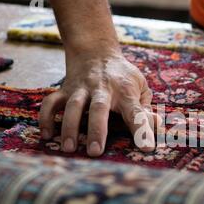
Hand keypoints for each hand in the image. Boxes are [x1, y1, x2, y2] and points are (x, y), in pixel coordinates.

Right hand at [39, 50, 156, 156]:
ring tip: (69, 148)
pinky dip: (46, 118)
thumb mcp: (140, 86)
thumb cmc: (123, 76)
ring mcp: (81, 88)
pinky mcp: (64, 90)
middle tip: (95, 152)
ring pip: (73, 106)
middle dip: (97, 130)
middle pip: (99, 108)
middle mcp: (102, 88)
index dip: (142, 129)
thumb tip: (157, 125)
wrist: (95, 51)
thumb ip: (146, 108)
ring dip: (70, 127)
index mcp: (125, 91)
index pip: (135, 111)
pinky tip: (47, 135)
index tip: (147, 148)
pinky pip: (51, 103)